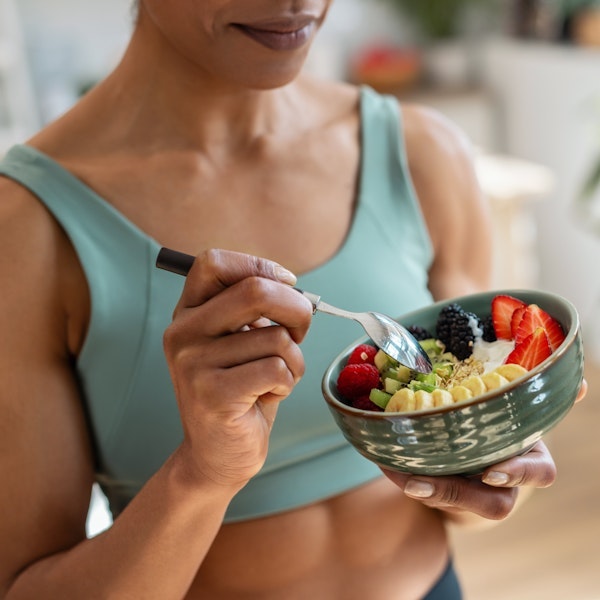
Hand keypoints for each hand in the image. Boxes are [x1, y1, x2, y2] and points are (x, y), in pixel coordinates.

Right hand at [163, 249, 312, 490]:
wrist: (216, 455)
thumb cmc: (241, 391)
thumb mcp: (241, 342)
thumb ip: (254, 310)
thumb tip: (292, 288)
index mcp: (188, 313)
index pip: (213, 262)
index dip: (258, 265)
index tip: (287, 283)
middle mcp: (182, 333)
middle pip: (255, 291)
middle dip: (297, 308)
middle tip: (301, 330)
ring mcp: (192, 364)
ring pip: (275, 337)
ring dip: (294, 359)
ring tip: (276, 379)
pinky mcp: (212, 395)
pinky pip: (276, 368)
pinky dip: (288, 381)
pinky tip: (270, 396)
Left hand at [383, 378, 587, 521]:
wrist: (481, 466)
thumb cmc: (502, 433)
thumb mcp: (521, 414)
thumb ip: (541, 398)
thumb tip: (583, 382)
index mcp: (527, 459)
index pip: (538, 473)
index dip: (518, 473)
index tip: (492, 471)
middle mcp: (504, 484)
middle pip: (493, 503)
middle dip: (456, 494)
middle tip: (420, 484)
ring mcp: (474, 495)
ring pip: (455, 503)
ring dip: (425, 490)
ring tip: (400, 475)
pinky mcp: (446, 496)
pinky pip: (426, 493)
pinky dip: (404, 476)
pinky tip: (386, 462)